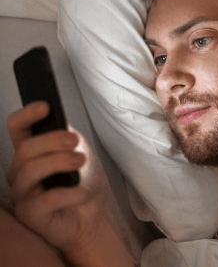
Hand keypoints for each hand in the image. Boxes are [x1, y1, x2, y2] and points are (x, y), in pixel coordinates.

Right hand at [5, 101, 110, 255]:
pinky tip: (84, 192)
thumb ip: (67, 135)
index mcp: (30, 151)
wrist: (95, 214)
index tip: (46, 106)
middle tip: (75, 141)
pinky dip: (68, 194)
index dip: (27, 115)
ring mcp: (21, 194)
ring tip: (81, 161)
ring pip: (30, 172)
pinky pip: (44, 200)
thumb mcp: (81, 150)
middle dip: (52, 141)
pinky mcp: (29, 215)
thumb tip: (58, 120)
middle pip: (25, 149)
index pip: (17, 127)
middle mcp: (19, 171)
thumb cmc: (84, 181)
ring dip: (59, 163)